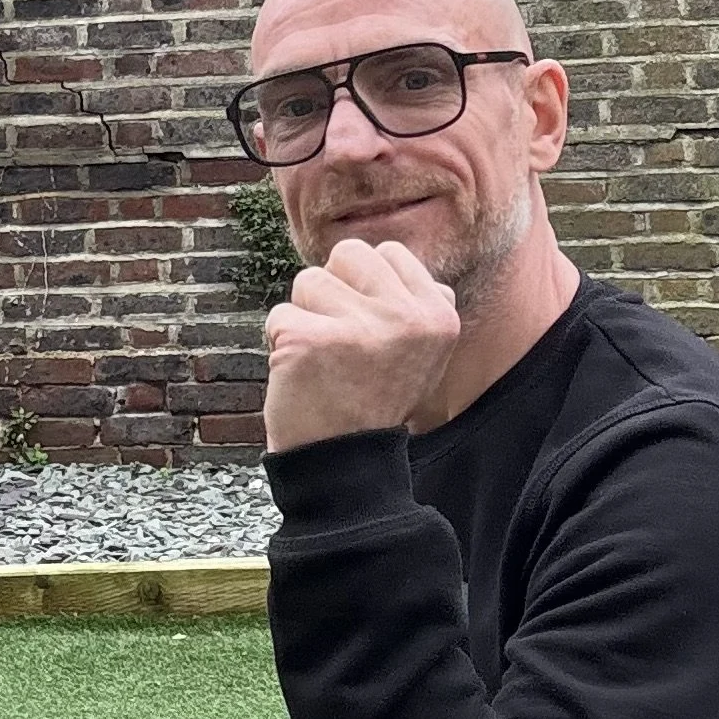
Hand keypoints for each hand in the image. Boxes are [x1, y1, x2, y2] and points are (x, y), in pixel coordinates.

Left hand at [262, 239, 461, 453]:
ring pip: (308, 280)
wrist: (343, 465)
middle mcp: (406, 318)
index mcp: (439, 316)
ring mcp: (358, 328)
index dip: (363, 288)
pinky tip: (300, 376)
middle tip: (340, 345)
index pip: (387, 253)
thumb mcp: (419, 353)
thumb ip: (412, 302)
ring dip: (305, 318)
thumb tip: (388, 257)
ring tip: (322, 361)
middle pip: (347, 254)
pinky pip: (279, 315)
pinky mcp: (310, 341)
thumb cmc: (370, 403)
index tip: (365, 333)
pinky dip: (279, 344)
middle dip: (333, 293)